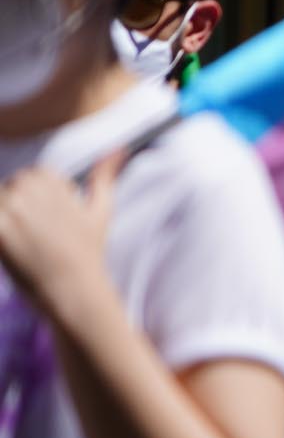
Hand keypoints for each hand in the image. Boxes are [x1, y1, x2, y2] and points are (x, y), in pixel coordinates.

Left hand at [0, 157, 121, 317]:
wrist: (73, 288)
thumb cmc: (88, 251)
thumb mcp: (100, 210)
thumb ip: (105, 175)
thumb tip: (119, 148)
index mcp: (50, 180)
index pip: (29, 178)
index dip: (37, 202)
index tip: (49, 224)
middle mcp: (29, 190)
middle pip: (9, 188)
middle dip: (17, 208)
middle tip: (35, 236)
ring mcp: (10, 209)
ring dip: (7, 219)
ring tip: (25, 242)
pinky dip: (2, 234)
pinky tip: (13, 247)